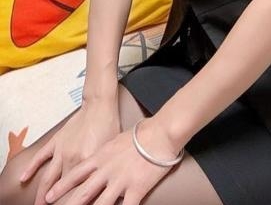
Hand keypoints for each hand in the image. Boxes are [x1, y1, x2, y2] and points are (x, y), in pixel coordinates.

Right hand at [20, 99, 119, 204]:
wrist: (100, 105)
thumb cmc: (109, 126)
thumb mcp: (109, 152)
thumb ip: (102, 172)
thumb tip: (102, 188)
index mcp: (88, 162)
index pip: (78, 190)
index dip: (74, 201)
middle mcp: (72, 158)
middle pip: (61, 188)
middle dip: (56, 202)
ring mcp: (62, 150)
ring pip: (48, 178)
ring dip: (41, 194)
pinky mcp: (56, 141)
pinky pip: (41, 156)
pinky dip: (31, 168)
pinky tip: (24, 178)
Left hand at [43, 123, 177, 204]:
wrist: (160, 133)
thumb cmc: (141, 134)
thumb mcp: (115, 139)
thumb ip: (105, 152)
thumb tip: (98, 157)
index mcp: (101, 157)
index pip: (75, 174)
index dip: (61, 187)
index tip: (49, 196)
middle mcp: (107, 170)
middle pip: (83, 193)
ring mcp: (120, 181)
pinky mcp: (136, 189)